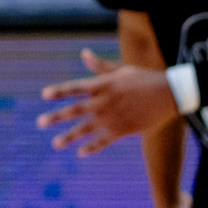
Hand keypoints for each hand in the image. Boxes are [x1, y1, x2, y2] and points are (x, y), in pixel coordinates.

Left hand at [38, 48, 180, 154]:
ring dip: (69, 137)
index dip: (60, 91)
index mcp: (103, 84)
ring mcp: (113, 117)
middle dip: (56, 116)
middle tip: (40, 122)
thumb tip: (83, 54)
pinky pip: (103, 141)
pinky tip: (80, 152)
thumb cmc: (143, 78)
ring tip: (55, 143)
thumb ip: (99, 66)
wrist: (168, 94)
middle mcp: (105, 101)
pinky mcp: (123, 130)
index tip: (44, 95)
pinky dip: (92, 147)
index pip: (76, 88)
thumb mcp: (120, 69)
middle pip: (75, 110)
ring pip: (86, 129)